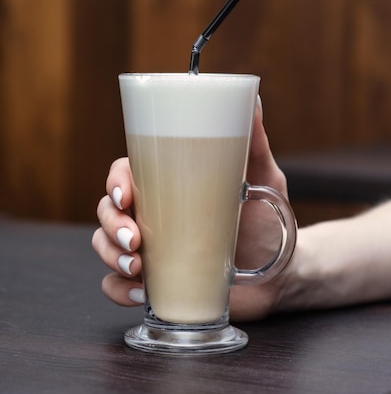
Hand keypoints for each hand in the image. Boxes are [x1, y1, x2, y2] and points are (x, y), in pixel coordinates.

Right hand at [92, 105, 294, 320]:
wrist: (282, 273)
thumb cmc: (266, 221)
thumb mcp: (263, 180)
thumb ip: (255, 143)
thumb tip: (255, 101)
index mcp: (169, 186)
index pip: (127, 174)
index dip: (115, 181)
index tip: (124, 195)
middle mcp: (153, 215)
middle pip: (108, 210)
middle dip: (112, 224)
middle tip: (134, 239)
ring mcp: (151, 250)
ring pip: (104, 245)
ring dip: (110, 256)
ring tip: (137, 268)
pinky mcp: (154, 282)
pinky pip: (115, 285)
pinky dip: (117, 289)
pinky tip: (139, 292)